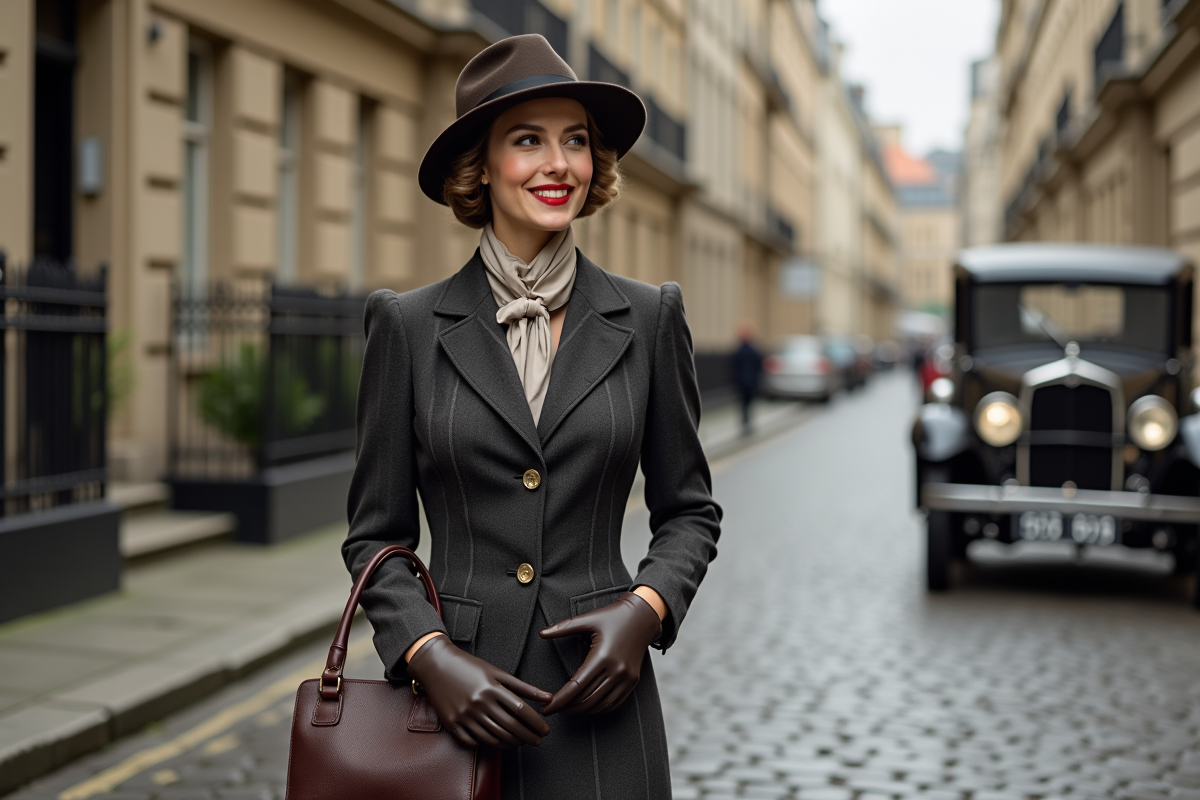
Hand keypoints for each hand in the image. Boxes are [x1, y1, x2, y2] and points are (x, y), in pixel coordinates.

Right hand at [406, 634, 552, 747]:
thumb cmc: (469, 666)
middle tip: (537, 741)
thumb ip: (524, 687)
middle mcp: (479, 703)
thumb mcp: (497, 673)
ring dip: (512, 743)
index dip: (536, 723)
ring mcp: (464, 715)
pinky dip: (489, 745)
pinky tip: (499, 742)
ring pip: (494, 737)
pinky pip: (474, 742)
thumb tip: (548, 698)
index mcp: (492, 688)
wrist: (436, 665)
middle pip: (510, 727)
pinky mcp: (452, 724)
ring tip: (521, 742)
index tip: (545, 730)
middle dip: (528, 737)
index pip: (521, 711)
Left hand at [538, 592, 662, 714]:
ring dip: (581, 711)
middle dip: (567, 708)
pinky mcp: (632, 681)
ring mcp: (626, 678)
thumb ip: (564, 628)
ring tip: (567, 709)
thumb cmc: (612, 616)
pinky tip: (586, 707)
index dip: (559, 700)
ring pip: (600, 705)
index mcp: (602, 656)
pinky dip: (598, 709)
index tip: (546, 707)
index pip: (576, 686)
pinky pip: (614, 703)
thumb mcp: (588, 619)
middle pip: (587, 699)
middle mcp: (616, 670)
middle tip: (552, 709)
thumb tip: (541, 633)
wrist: (642, 617)